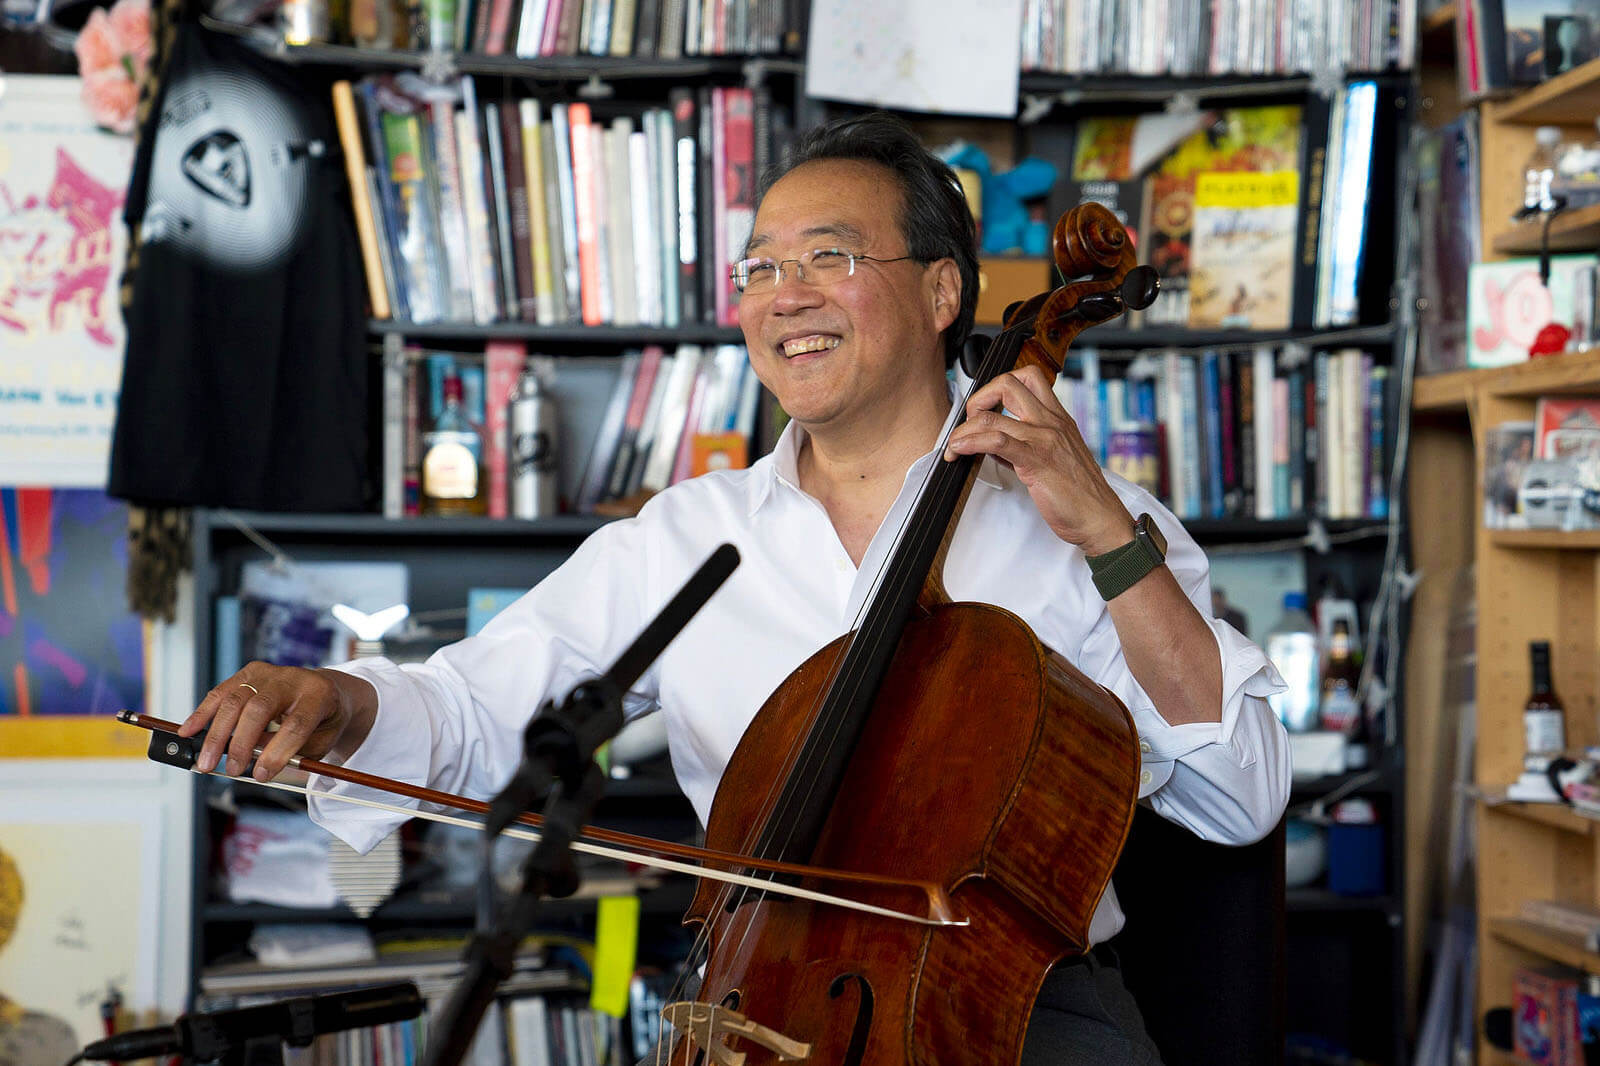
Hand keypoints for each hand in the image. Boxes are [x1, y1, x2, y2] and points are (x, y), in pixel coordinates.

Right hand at [181, 663, 363, 781]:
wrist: (327, 690)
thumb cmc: (323, 721)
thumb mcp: (320, 741)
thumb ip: (291, 752)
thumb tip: (252, 762)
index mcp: (319, 695)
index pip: (297, 724)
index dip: (277, 751)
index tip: (261, 774)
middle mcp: (294, 678)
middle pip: (260, 708)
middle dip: (242, 743)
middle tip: (232, 770)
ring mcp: (270, 672)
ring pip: (235, 700)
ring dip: (216, 734)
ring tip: (206, 761)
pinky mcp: (250, 672)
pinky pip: (221, 693)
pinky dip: (203, 713)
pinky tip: (189, 731)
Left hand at [942, 365, 1134, 554]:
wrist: (1100, 518)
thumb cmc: (1079, 494)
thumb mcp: (1053, 459)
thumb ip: (1023, 446)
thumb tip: (992, 443)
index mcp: (1058, 418)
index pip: (1027, 378)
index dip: (997, 387)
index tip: (982, 409)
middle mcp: (1051, 422)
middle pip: (1008, 383)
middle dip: (977, 399)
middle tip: (968, 423)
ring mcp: (1044, 439)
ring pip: (992, 416)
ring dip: (963, 430)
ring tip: (954, 445)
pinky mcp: (1036, 461)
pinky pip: (996, 441)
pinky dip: (969, 443)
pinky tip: (960, 450)